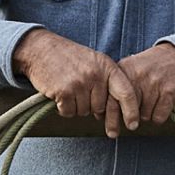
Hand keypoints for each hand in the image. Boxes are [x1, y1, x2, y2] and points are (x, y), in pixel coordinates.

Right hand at [12, 29, 139, 137]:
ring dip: (75, 106)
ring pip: (84, 112)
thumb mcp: (93, 62)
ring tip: (68, 87)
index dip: (131, 111)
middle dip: (90, 105)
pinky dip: (63, 108)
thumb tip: (113, 112)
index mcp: (107, 66)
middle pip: (101, 108)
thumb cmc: (68, 57)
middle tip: (79, 89)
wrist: (40, 49)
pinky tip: (59, 92)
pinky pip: (69, 112)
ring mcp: (80, 83)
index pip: (126, 92)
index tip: (133, 125)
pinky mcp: (64, 92)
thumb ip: (106, 81)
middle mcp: (96, 74)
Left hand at [116, 43, 174, 126]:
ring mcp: (153, 84)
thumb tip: (101, 114)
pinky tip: (161, 103)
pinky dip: (160, 115)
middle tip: (134, 117)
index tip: (112, 130)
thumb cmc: (149, 67)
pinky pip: (159, 117)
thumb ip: (114, 88)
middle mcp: (137, 76)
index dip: (111, 118)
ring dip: (147, 113)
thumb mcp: (129, 69)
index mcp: (123, 71)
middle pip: (128, 111)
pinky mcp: (169, 91)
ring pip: (144, 116)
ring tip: (151, 100)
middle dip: (131, 118)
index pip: (111, 100)